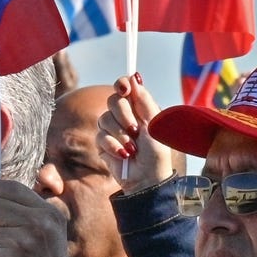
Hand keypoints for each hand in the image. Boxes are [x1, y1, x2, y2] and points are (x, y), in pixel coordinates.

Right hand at [96, 73, 170, 193]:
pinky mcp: (102, 143)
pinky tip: (124, 155)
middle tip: (135, 129)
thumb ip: (144, 101)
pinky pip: (100, 136)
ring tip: (132, 148)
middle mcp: (123, 116)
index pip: (125, 87)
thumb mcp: (154, 124)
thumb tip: (135, 76)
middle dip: (124, 115)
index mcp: (138, 108)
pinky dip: (113, 146)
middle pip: (113, 100)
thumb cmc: (156, 153)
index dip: (122, 84)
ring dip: (120, 134)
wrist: (147, 179)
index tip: (125, 89)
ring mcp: (111, 129)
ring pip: (104, 118)